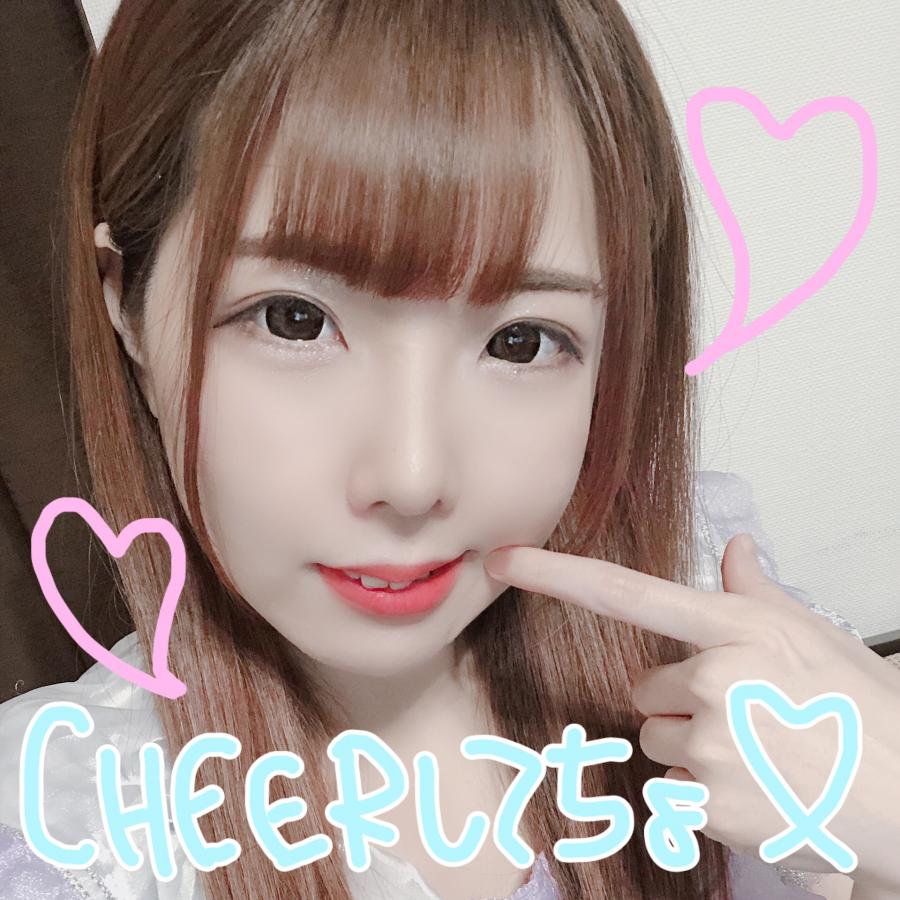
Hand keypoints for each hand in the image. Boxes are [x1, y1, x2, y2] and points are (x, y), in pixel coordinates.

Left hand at [483, 534, 899, 890]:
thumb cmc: (869, 715)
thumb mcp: (818, 639)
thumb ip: (759, 592)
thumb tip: (733, 550)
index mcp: (738, 629)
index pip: (626, 594)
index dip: (556, 574)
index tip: (504, 560)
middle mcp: (714, 681)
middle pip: (647, 688)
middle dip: (682, 701)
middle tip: (747, 716)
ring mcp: (708, 746)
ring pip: (657, 740)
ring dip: (693, 750)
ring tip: (757, 754)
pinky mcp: (706, 805)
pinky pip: (671, 789)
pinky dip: (703, 795)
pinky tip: (755, 790)